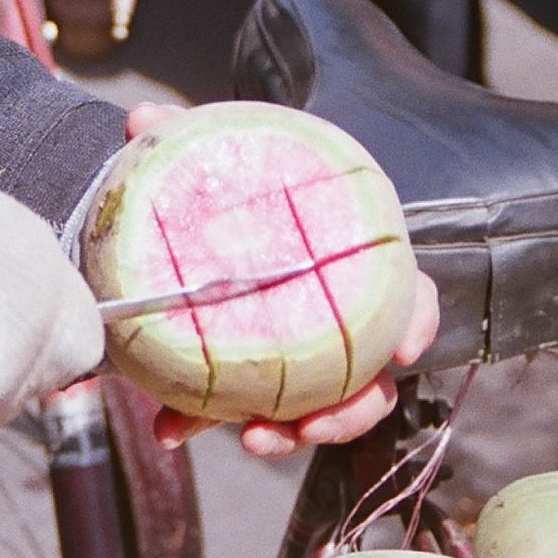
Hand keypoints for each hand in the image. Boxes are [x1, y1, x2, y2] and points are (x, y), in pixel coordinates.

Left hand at [116, 106, 439, 458]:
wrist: (171, 234)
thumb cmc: (222, 197)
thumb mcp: (210, 162)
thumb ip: (182, 137)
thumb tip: (143, 119)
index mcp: (345, 268)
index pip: (405, 295)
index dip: (415, 322)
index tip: (404, 349)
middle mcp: (333, 324)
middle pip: (371, 380)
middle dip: (350, 412)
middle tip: (313, 423)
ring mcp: (297, 363)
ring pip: (316, 413)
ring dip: (288, 435)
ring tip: (253, 438)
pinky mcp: (247, 385)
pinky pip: (234, 415)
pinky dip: (202, 425)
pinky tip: (166, 430)